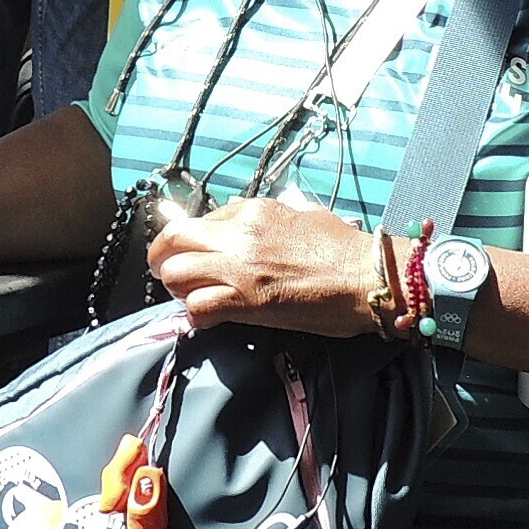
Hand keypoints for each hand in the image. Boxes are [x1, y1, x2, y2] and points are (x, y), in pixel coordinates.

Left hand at [145, 197, 381, 337]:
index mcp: (253, 211)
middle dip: (162, 258)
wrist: (365, 278)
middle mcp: (239, 234)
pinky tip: (205, 318)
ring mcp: (239, 268)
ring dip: (176, 287)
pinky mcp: (245, 301)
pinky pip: (197, 307)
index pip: (199, 220)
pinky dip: (195, 314)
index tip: (191, 252)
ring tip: (188, 296)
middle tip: (165, 272)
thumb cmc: (343, 250)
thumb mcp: (301, 215)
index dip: (189, 240)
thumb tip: (246, 223)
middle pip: (173, 240)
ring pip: (176, 274)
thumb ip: (268, 218)